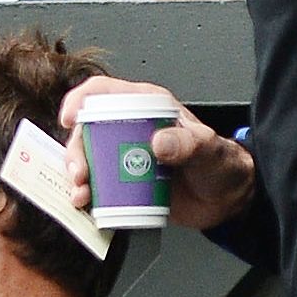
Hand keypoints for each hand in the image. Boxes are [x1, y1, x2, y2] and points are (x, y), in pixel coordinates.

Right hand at [59, 77, 257, 229]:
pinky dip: (85, 193)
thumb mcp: (209, 149)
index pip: (102, 93)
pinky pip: (94, 184)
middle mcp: (127, 129)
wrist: (226, 201)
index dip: (79, 101)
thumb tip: (158, 142)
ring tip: (82, 193)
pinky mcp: (121, 182)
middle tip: (80, 172)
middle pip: (86, 130)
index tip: (70, 119)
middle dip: (75, 151)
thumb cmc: (221, 165)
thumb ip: (187, 143)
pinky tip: (85, 203)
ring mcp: (121, 156)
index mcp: (145, 107)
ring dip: (76, 175)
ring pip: (85, 159)